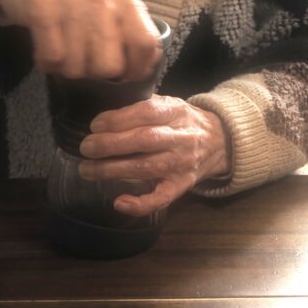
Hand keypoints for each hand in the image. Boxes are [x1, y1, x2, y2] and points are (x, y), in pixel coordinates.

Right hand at [0, 0, 160, 80]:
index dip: (136, 68)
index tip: (124, 74)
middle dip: (95, 73)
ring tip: (64, 50)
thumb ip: (131, 32)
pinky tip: (47, 48)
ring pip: (78, 67)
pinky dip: (47, 63)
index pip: (145, 44)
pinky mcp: (41, 7)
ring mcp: (71, 0)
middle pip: (110, 65)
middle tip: (85, 60)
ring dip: (68, 68)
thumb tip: (146, 66)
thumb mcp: (111, 5)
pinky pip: (52, 58)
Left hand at [77, 96, 231, 215]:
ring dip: (113, 170)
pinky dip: (139, 203)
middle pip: (143, 141)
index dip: (118, 119)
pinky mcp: (183, 185)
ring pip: (146, 168)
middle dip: (110, 145)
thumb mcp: (171, 104)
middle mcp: (181, 138)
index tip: (95, 125)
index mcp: (176, 112)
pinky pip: (161, 198)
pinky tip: (118, 202)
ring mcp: (182, 164)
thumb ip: (145, 106)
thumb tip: (106, 115)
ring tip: (88, 170)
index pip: (146, 112)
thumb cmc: (185, 121)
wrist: (222, 141)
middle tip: (85, 148)